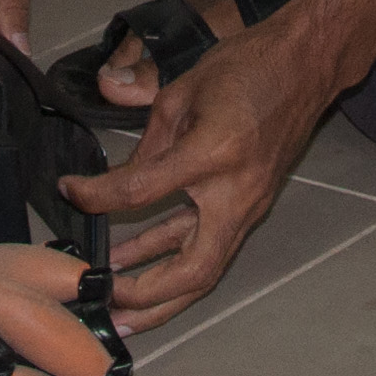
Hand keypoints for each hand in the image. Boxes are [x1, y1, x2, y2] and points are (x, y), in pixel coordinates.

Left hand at [60, 17, 336, 332]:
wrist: (306, 65)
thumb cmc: (245, 65)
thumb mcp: (183, 94)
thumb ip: (150, 145)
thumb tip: (122, 181)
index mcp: (213, 153)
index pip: (142, 191)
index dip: (98, 197)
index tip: (69, 192)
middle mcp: (236, 193)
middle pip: (193, 270)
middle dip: (146, 296)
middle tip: (104, 302)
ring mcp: (249, 206)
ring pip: (206, 271)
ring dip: (163, 296)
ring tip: (119, 310)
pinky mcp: (252, 207)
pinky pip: (211, 246)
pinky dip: (176, 261)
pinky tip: (141, 262)